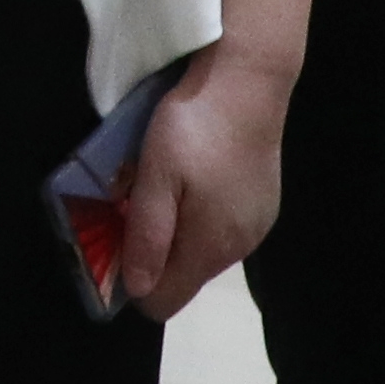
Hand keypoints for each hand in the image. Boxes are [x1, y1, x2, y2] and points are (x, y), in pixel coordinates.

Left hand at [112, 49, 290, 319]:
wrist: (248, 81)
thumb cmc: (194, 126)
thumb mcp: (157, 176)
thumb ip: (148, 236)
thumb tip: (138, 291)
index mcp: (210, 247)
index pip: (165, 302)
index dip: (135, 282)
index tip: (120, 241)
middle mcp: (239, 247)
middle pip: (183, 276)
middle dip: (156, 251)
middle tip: (137, 201)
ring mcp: (257, 226)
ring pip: (202, 251)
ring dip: (179, 230)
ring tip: (166, 184)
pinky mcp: (264, 204)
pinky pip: (222, 228)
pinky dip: (202, 214)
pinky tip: (198, 176)